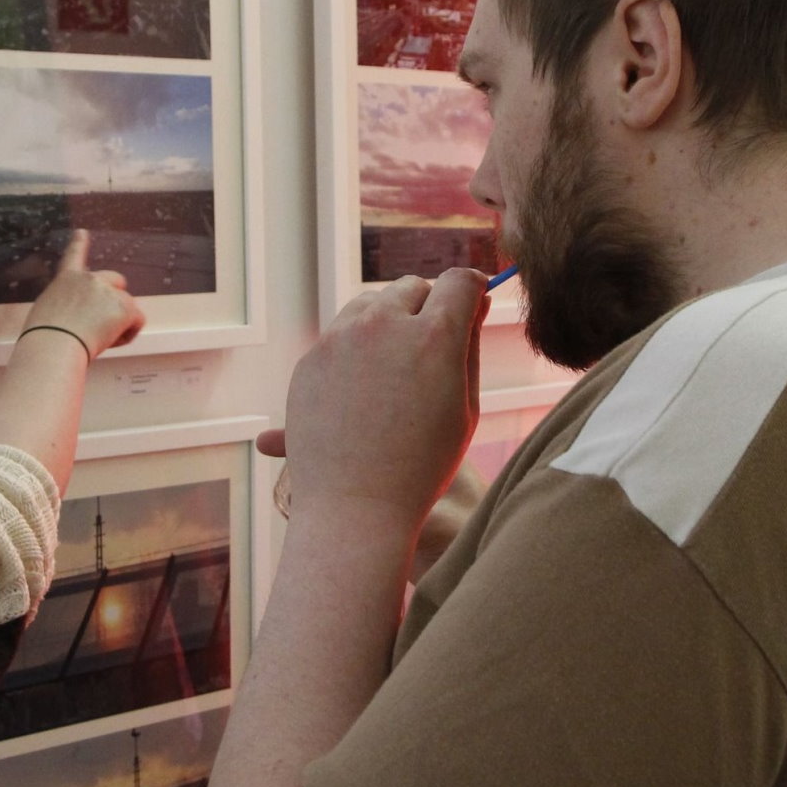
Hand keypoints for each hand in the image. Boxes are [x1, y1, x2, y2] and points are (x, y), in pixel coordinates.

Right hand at [21, 230, 145, 357]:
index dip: (80, 243)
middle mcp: (89, 278)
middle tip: (101, 323)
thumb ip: (66, 305)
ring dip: (118, 322)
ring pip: (126, 306)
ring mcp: (108, 291)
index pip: (74, 255)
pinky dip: (128, 333)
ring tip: (97, 339)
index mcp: (66, 278)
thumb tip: (77, 318)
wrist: (54, 345)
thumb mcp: (47, 311)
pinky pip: (137, 320)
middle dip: (114, 299)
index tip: (82, 232)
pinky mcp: (124, 307)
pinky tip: (111, 341)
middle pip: (116, 281)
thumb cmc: (43, 337)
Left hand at [279, 269, 487, 530]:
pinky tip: (366, 387)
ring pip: (372, 304)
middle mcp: (385, 325)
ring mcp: (342, 337)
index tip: (473, 302)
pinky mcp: (313, 356)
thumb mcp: (464, 407)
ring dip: (389, 320)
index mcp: (434, 336)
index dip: (472, 290)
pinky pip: (342, 334)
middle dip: (428, 305)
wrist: (356, 505)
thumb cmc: (423, 464)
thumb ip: (468, 347)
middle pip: (414, 287)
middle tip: (434, 341)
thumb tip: (473, 306)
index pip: (459, 281)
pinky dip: (358, 347)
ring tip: (397, 366)